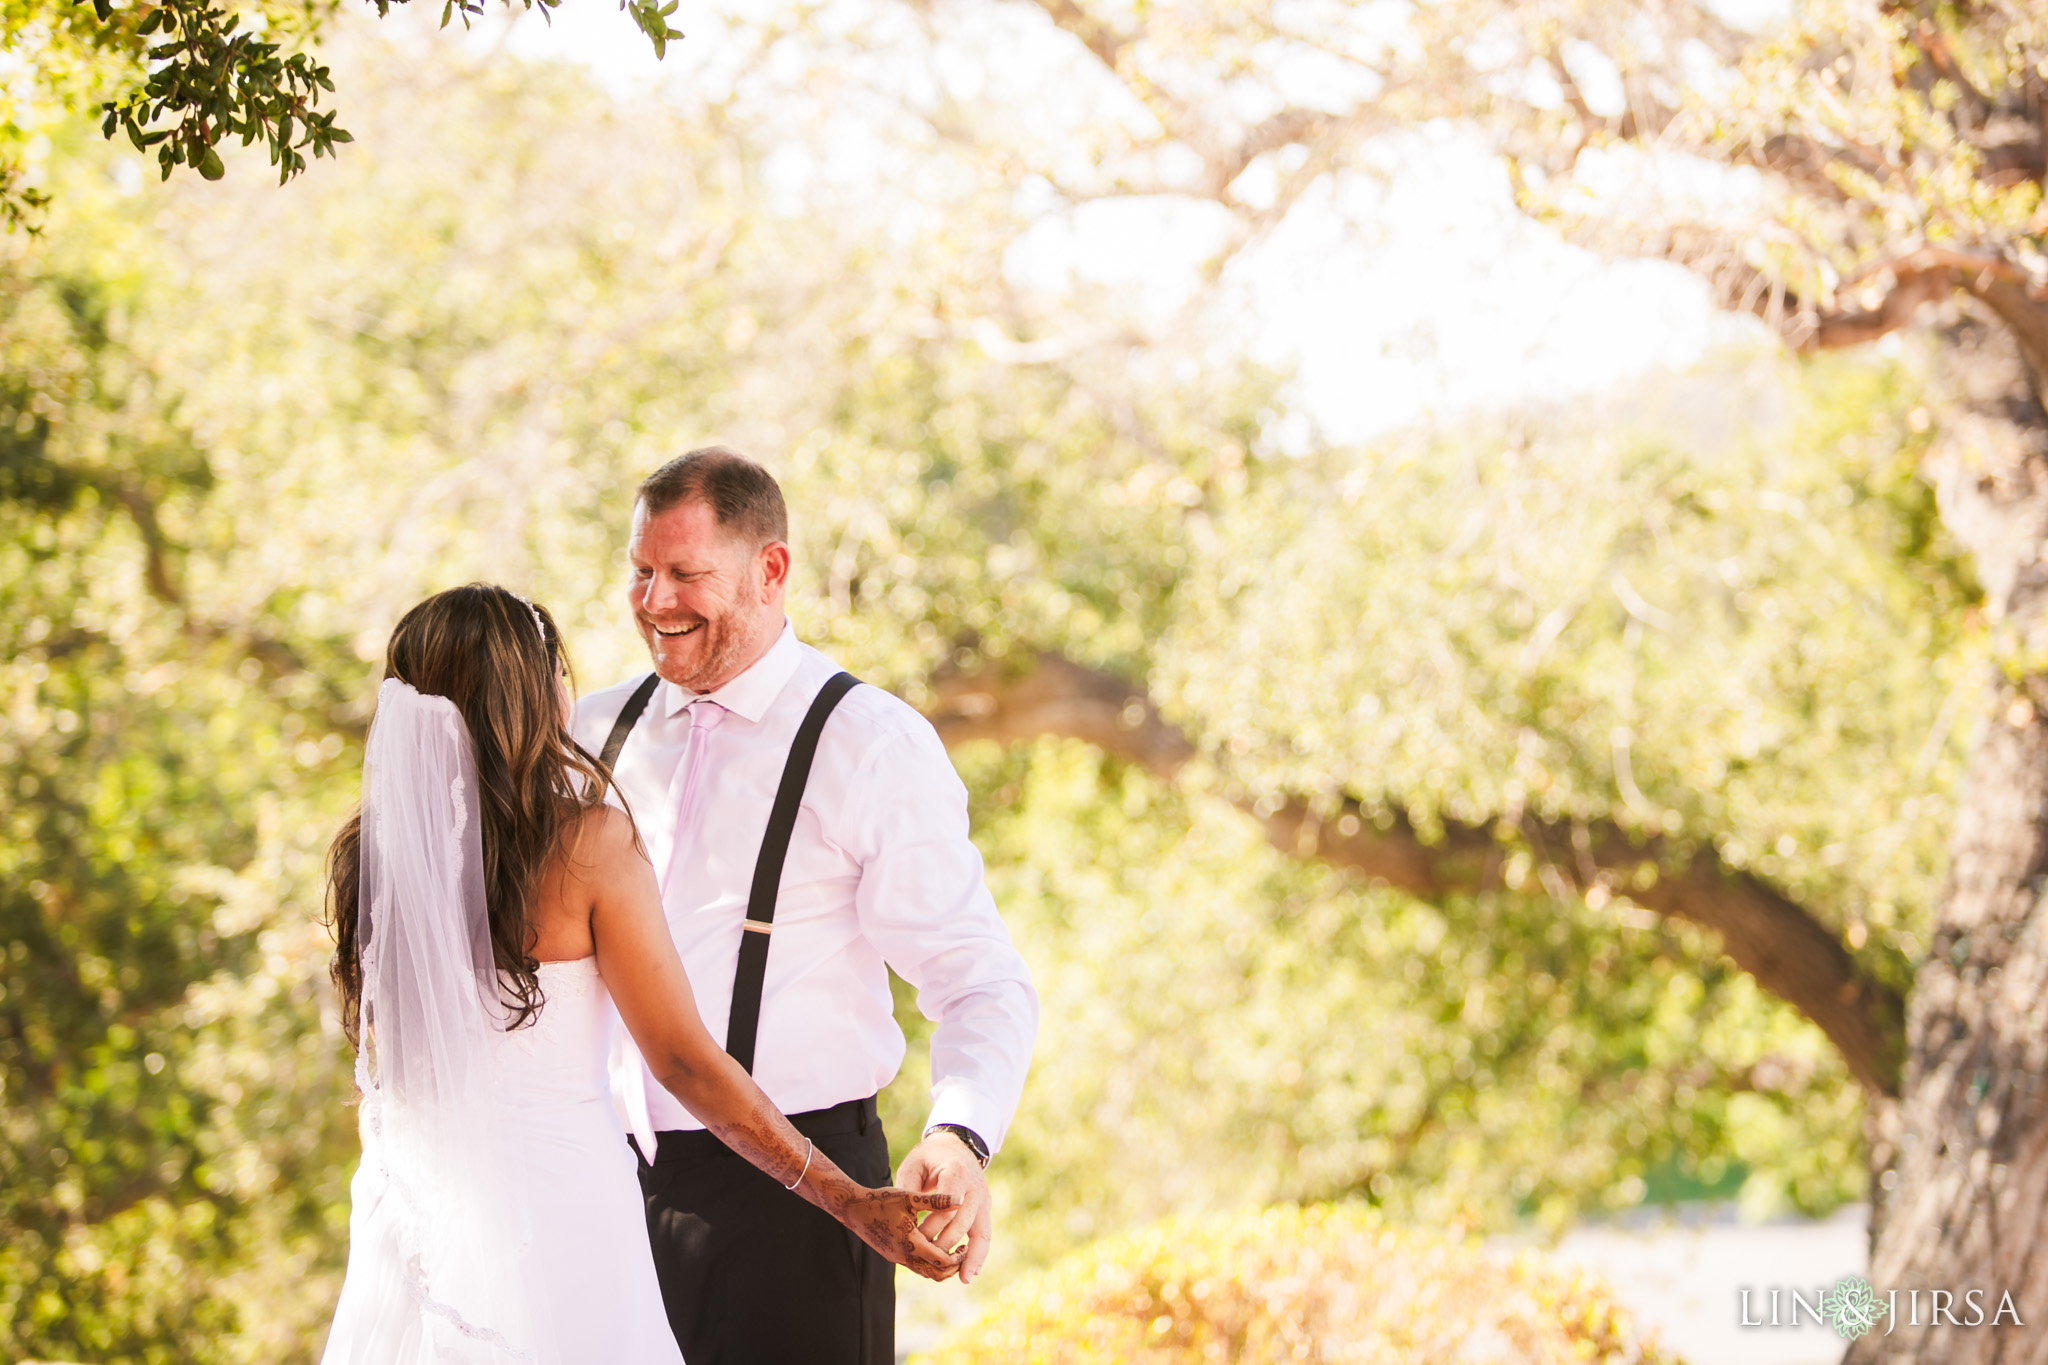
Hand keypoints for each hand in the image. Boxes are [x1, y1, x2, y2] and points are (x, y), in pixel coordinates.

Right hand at [834, 1184, 962, 1281]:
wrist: (853, 1208)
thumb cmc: (882, 1199)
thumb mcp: (910, 1197)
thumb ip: (937, 1201)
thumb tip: (962, 1199)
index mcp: (910, 1243)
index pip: (942, 1261)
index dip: (958, 1257)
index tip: (967, 1244)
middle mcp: (903, 1256)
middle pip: (936, 1274)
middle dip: (952, 1266)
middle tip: (964, 1251)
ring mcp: (897, 1258)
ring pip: (925, 1272)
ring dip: (941, 1266)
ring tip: (953, 1249)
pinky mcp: (892, 1256)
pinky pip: (916, 1266)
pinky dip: (929, 1262)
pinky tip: (935, 1245)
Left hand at [896, 1132, 993, 1283]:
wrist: (954, 1146)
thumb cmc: (929, 1157)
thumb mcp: (914, 1165)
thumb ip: (911, 1190)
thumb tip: (908, 1220)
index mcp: (956, 1172)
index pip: (948, 1204)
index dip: (934, 1223)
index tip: (918, 1238)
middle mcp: (975, 1187)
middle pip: (961, 1221)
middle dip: (943, 1241)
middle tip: (925, 1255)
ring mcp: (983, 1199)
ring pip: (980, 1232)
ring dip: (970, 1256)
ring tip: (962, 1278)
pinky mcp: (985, 1208)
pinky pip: (985, 1235)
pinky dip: (980, 1254)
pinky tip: (972, 1272)